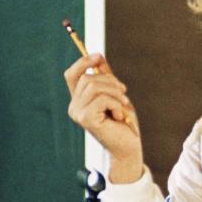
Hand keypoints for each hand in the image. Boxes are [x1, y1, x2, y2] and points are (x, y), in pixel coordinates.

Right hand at [64, 54, 143, 182]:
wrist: (129, 146)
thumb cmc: (124, 122)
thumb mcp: (115, 94)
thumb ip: (105, 78)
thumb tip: (98, 55)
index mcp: (79, 100)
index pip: (72, 74)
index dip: (83, 62)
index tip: (99, 55)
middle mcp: (74, 107)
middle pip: (87, 78)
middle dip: (110, 81)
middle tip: (123, 93)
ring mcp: (77, 113)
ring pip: (95, 86)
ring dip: (115, 93)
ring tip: (123, 105)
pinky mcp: (85, 119)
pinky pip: (102, 99)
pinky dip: (116, 104)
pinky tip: (119, 116)